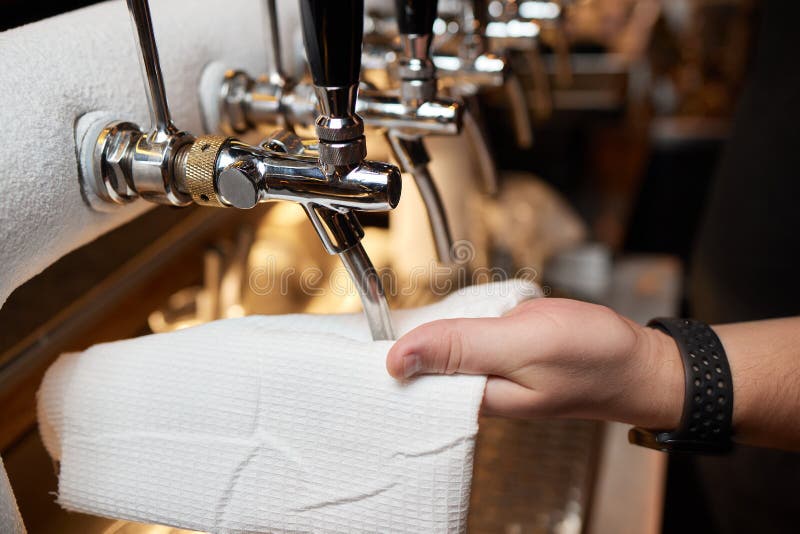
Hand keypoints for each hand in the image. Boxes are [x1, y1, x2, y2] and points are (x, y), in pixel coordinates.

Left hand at [387, 298, 684, 428]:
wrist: (639, 361)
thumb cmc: (592, 357)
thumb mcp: (522, 345)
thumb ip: (461, 348)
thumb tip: (397, 359)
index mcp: (475, 398)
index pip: (410, 381)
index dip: (381, 354)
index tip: (357, 329)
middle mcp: (476, 391)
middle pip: (420, 367)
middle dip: (399, 338)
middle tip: (371, 310)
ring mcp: (490, 374)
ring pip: (441, 350)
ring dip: (426, 329)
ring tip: (391, 311)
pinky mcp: (503, 356)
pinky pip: (465, 341)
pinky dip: (455, 325)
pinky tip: (445, 314)